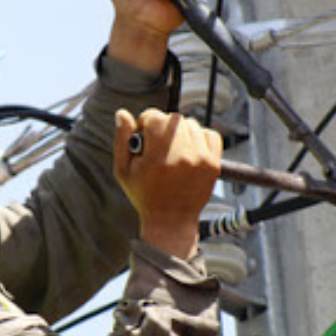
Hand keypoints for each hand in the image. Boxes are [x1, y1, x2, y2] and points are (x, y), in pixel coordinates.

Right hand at [113, 108, 222, 258]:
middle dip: (163, 128)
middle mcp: (182, 155)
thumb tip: (122, 114)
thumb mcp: (123, 170)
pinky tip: (189, 152)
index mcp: (158, 156)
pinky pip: (210, 134)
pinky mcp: (214, 164)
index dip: (145, 124)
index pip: (154, 116)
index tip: (144, 138)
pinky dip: (200, 138)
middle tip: (158, 148)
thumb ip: (121, 140)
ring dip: (181, 133)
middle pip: (173, 118)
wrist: (171, 221)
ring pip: (191, 124)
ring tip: (173, 152)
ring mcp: (201, 159)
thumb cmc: (144, 196)